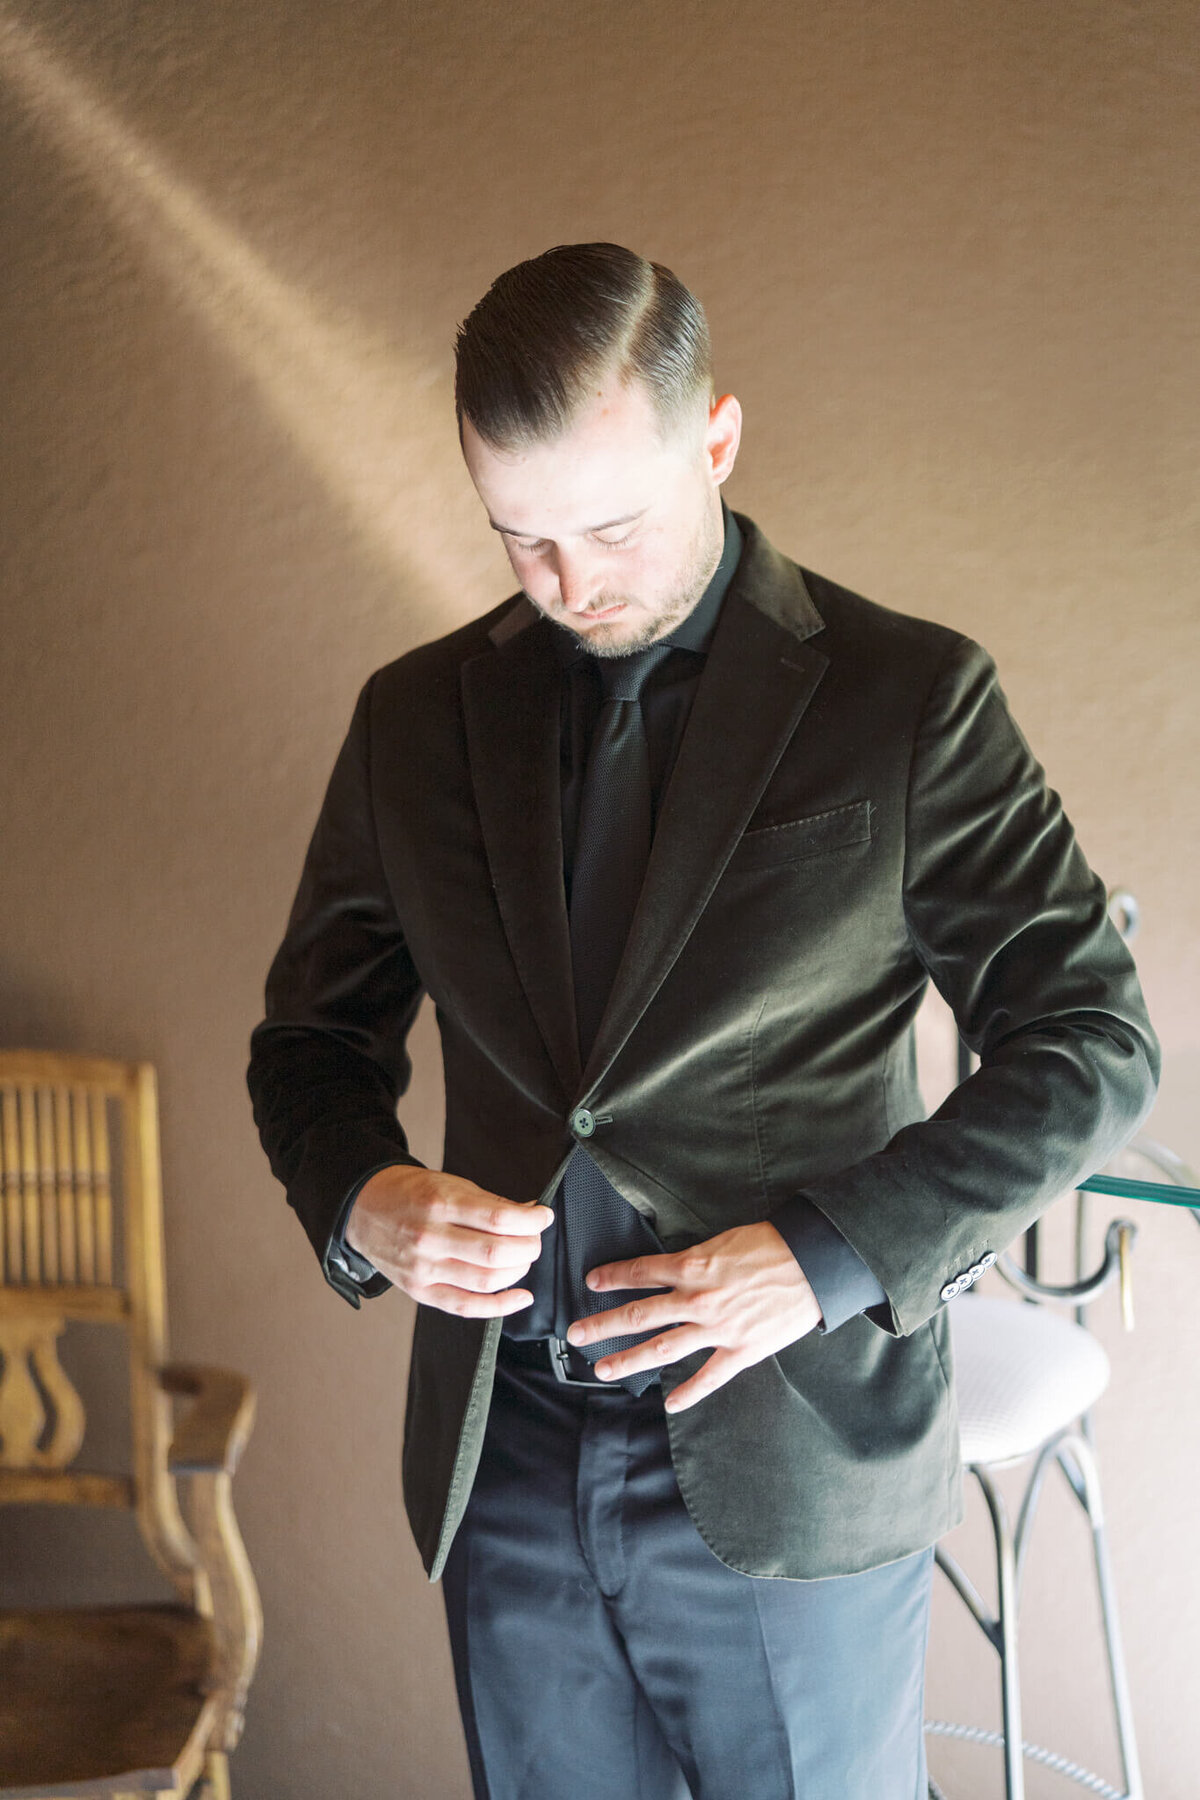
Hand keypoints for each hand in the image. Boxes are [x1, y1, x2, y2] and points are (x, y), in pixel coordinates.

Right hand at [346, 1165, 552, 1317]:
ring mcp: (423, 1268)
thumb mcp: (450, 1184)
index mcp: (440, 1203)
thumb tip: (530, 1215)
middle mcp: (430, 1237)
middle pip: (496, 1253)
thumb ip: (490, 1203)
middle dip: (528, 1248)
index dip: (531, 1221)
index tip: (544, 1218)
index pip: (498, 1219)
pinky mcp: (420, 1291)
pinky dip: (499, 1306)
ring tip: (523, 1260)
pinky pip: (466, 1307)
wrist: (364, 1208)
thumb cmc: (411, 1194)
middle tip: (534, 1240)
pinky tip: (520, 1297)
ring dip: (518, 1272)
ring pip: (486, 1281)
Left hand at [566, 1222, 821, 1410]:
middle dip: (604, 1325)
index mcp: (693, 1266)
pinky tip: (670, 1403)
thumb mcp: (723, 1241)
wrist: (812, 1263)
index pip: (641, 1273)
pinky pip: (709, 1376)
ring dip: (630, 1360)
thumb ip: (695, 1259)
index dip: (613, 1277)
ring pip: (663, 1349)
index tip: (591, 1283)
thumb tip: (672, 1269)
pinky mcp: (742, 1350)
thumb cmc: (771, 1246)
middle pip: (640, 1315)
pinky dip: (688, 1392)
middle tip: (576, 1334)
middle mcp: (697, 1300)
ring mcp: (718, 1329)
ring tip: (603, 1369)